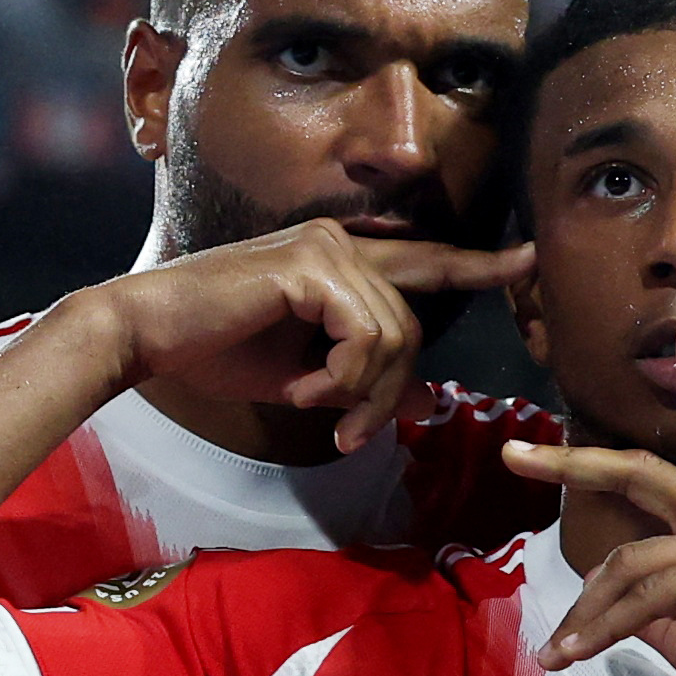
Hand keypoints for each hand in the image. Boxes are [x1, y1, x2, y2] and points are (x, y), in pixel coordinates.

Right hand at [80, 226, 528, 455]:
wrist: (148, 338)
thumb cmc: (219, 352)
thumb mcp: (310, 376)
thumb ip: (367, 378)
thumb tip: (427, 399)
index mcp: (342, 261)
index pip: (424, 264)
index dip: (478, 267)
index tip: (527, 262)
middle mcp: (342, 242)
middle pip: (414, 327)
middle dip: (389, 392)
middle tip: (350, 432)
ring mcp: (329, 248)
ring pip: (396, 337)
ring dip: (361, 391)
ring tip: (315, 405)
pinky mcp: (313, 266)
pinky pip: (367, 335)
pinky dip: (342, 377)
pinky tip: (304, 388)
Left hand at [499, 319, 675, 675]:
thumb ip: (653, 611)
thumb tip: (605, 607)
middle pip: (645, 470)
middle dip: (576, 459)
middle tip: (514, 451)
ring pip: (630, 560)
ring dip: (585, 614)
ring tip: (558, 654)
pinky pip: (644, 599)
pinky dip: (601, 631)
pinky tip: (573, 659)